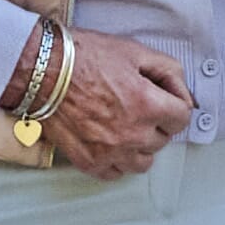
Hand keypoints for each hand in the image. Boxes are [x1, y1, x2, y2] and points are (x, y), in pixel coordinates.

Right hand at [44, 31, 192, 178]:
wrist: (42, 71)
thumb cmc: (83, 58)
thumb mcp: (133, 51)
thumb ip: (167, 71)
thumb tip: (181, 91)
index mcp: (147, 104)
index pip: (182, 118)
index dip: (176, 104)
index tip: (165, 99)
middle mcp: (132, 133)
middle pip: (163, 140)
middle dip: (157, 124)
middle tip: (139, 107)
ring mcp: (110, 151)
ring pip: (143, 162)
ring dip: (140, 147)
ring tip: (127, 128)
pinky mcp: (89, 161)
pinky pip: (115, 173)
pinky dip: (117, 161)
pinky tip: (110, 143)